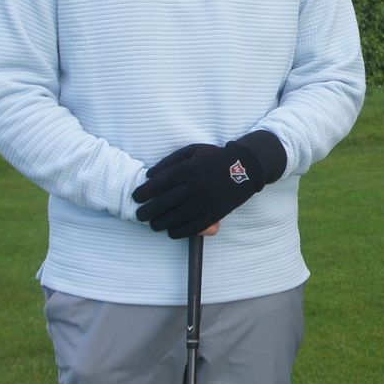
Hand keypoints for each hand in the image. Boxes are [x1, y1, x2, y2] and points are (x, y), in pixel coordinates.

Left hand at [132, 134, 279, 238]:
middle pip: (167, 201)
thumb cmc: (215, 157)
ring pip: (179, 216)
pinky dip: (180, 231)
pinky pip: (195, 226)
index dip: (146, 191)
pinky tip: (170, 232)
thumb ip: (170, 161)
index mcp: (190, 168)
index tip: (136, 197)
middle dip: (149, 210)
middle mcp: (197, 185)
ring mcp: (208, 200)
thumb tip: (149, 175)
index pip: (162, 182)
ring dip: (162, 223)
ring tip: (153, 225)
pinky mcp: (217, 212)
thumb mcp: (193, 151)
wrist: (246, 166)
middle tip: (139, 215)